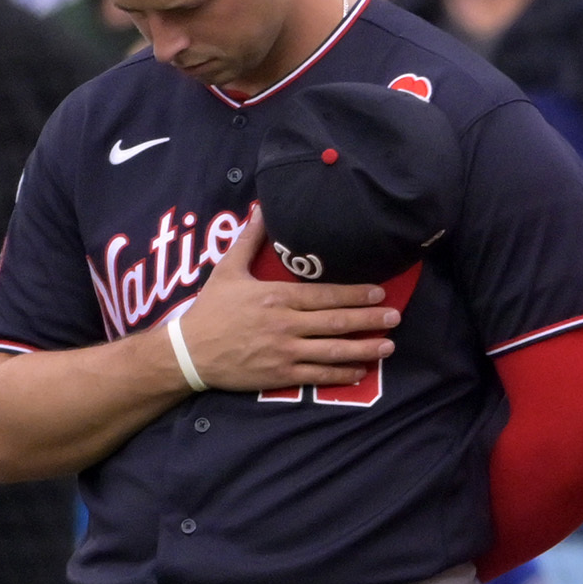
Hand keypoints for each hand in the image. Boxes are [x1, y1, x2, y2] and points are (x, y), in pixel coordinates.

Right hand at [172, 218, 402, 394]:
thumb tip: (262, 208)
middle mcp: (284, 324)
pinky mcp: (279, 375)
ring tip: (388, 346)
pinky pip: (318, 375)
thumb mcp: (227, 270)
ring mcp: (283, 351)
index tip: (380, 294)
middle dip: (369, 319)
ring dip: (364, 349)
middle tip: (395, 317)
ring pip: (333, 350)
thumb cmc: (210, 309)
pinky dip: (341, 373)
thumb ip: (249, 240)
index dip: (355, 295)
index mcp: (276, 297)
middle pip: (336, 322)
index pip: (325, 295)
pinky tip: (360, 370)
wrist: (188, 351)